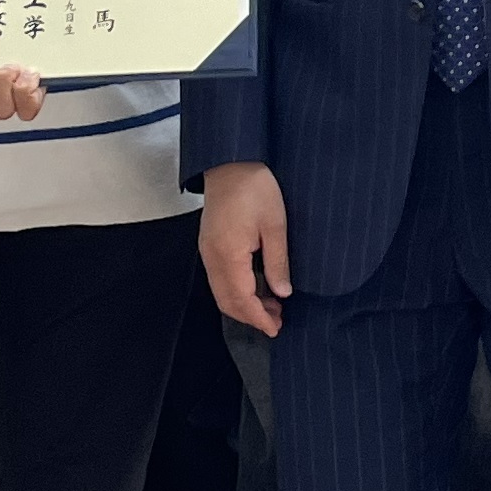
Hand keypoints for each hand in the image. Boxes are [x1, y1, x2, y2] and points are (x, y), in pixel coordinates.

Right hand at [202, 162, 292, 336]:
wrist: (230, 161)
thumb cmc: (254, 186)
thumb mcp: (275, 224)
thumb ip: (277, 262)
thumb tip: (282, 293)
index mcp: (228, 254)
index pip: (241, 299)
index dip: (258, 318)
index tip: (275, 329)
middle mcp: (212, 257)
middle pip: (227, 301)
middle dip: (251, 316)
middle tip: (277, 321)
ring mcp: (207, 251)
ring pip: (222, 292)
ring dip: (244, 304)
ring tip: (272, 306)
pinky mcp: (209, 244)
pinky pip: (220, 278)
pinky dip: (237, 290)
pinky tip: (257, 286)